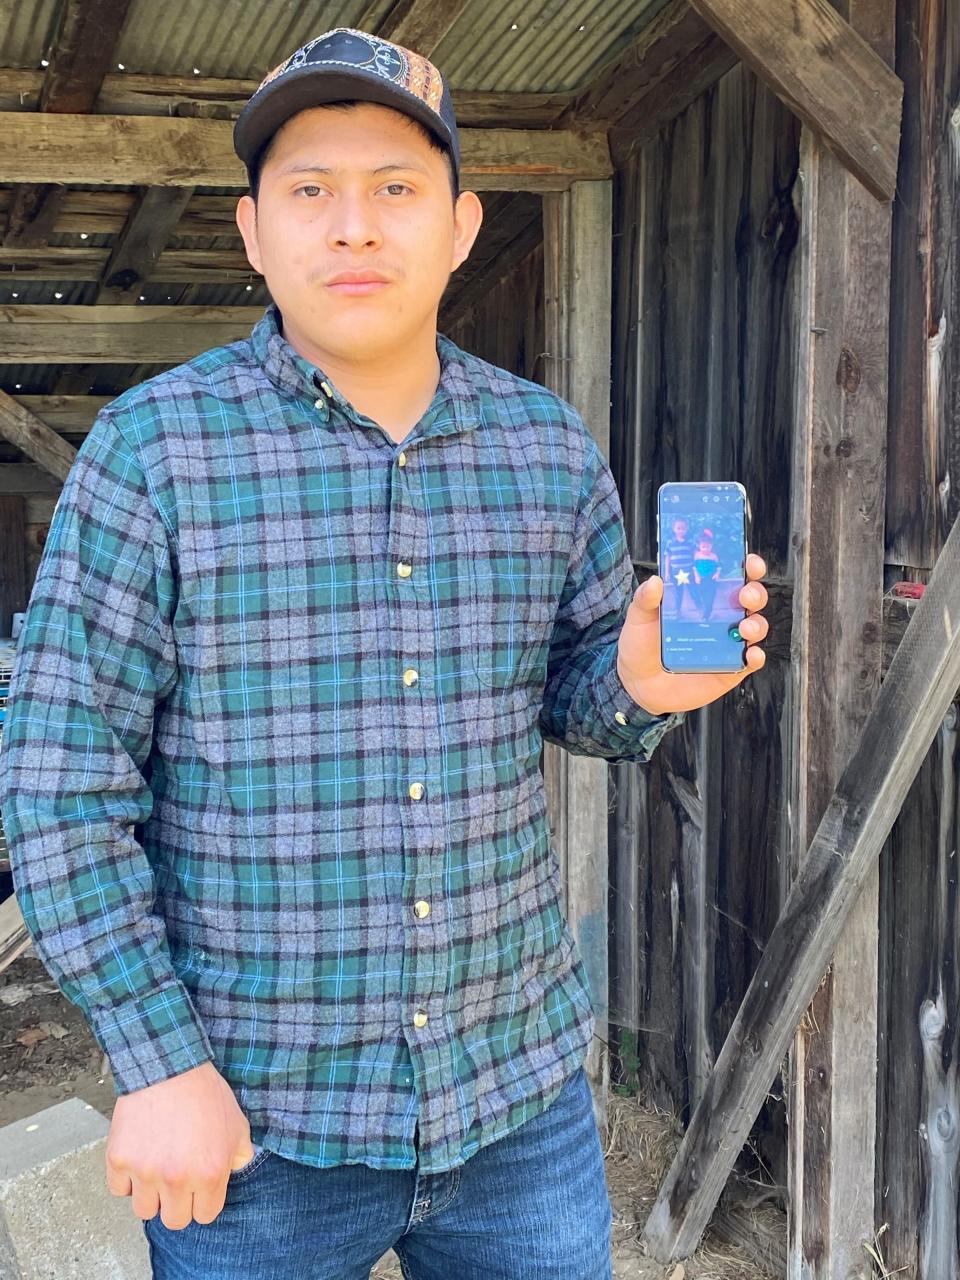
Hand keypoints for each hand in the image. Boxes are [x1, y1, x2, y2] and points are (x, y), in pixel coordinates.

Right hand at [105, 1060, 255, 1229]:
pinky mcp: (119, 1160)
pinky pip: (119, 1189)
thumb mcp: (237, 1123)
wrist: (169, 1065)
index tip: (198, 1186)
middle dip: (178, 1203)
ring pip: (144, 1210)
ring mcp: (145, 1172)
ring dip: (151, 1194)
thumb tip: (234, 1171)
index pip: (205, 1216)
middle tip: (177, 1179)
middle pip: (174, 1220)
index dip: (203, 1200)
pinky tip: (138, 1158)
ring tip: (157, 1167)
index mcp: (209, 1174)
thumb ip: (240, 1155)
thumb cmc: (204, 1092)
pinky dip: (126, 1179)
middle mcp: (176, 1179)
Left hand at [616, 553, 768, 714]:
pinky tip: (750, 654)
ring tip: (744, 627)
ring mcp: (728, 642)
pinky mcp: (731, 668)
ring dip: (757, 624)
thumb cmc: (642, 644)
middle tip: (745, 595)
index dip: (746, 567)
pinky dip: (756, 657)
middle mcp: (721, 617)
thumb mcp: (639, 618)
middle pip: (751, 599)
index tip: (749, 562)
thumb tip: (655, 581)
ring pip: (756, 627)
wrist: (639, 683)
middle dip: (755, 593)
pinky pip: (751, 661)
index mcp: (704, 598)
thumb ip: (645, 600)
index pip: (731, 576)